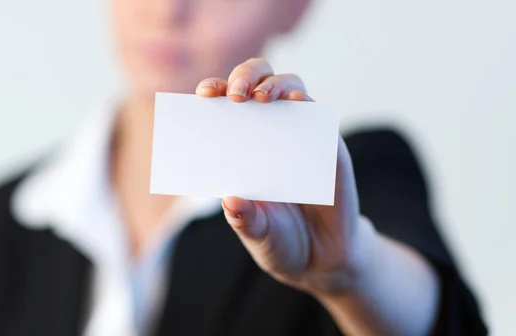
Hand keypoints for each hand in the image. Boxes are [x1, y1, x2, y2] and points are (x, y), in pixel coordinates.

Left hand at [194, 58, 376, 296]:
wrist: (321, 259)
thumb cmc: (280, 240)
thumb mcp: (258, 234)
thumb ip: (246, 220)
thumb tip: (230, 201)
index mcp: (241, 148)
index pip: (225, 106)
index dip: (214, 91)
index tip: (204, 95)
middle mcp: (269, 133)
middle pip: (257, 83)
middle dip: (244, 77)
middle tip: (235, 94)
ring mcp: (300, 136)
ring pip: (290, 88)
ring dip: (275, 85)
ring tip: (262, 99)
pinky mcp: (329, 146)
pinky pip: (320, 116)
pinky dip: (308, 105)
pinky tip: (297, 103)